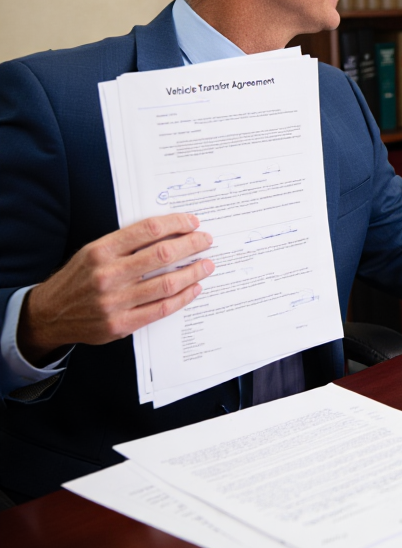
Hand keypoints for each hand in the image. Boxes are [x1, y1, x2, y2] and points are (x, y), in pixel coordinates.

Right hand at [17, 214, 214, 365]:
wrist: (49, 314)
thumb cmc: (78, 279)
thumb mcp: (93, 252)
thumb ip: (126, 243)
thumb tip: (169, 231)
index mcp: (101, 251)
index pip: (148, 230)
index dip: (176, 224)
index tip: (192, 223)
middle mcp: (107, 274)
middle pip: (163, 254)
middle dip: (191, 245)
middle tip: (206, 241)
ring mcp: (114, 301)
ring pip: (167, 283)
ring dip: (193, 272)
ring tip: (207, 265)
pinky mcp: (120, 324)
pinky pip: (161, 308)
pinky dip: (183, 297)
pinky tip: (193, 288)